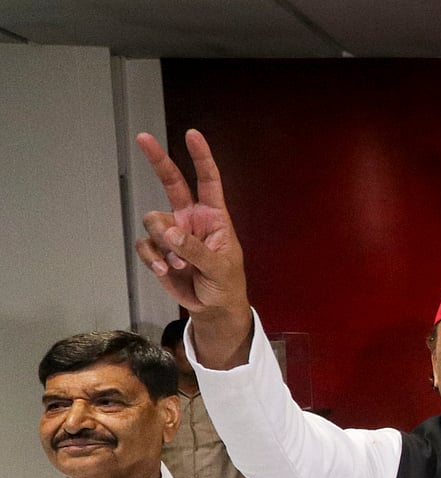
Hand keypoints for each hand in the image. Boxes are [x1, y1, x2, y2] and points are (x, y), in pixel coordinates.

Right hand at [134, 129, 249, 319]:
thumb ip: (196, 250)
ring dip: (164, 242)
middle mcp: (190, 218)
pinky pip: (145, 244)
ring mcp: (172, 233)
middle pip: (172, 182)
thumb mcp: (220, 268)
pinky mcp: (158, 250)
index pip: (208, 181)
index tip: (192, 135)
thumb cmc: (225, 283)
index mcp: (214, 216)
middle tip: (143, 137)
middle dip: (158, 160)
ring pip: (153, 220)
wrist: (212, 307)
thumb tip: (171, 233)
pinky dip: (152, 257)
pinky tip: (164, 270)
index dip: (201, 158)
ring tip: (181, 265)